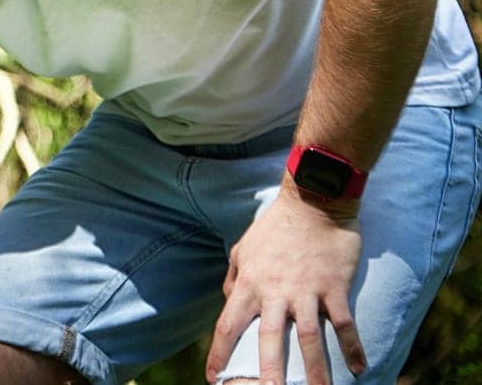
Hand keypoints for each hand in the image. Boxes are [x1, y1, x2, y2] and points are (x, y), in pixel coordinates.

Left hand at [206, 185, 367, 384]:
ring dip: (315, 369)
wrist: (312, 202)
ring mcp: (306, 290)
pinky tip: (359, 369)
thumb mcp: (243, 249)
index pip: (228, 325)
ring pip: (310, 338)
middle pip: (269, 339)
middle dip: (268, 372)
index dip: (219, 354)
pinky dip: (352, 346)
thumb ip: (234, 277)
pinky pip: (344, 322)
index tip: (212, 379)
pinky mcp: (334, 286)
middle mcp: (275, 291)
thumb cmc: (274, 227)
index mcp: (249, 283)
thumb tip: (228, 300)